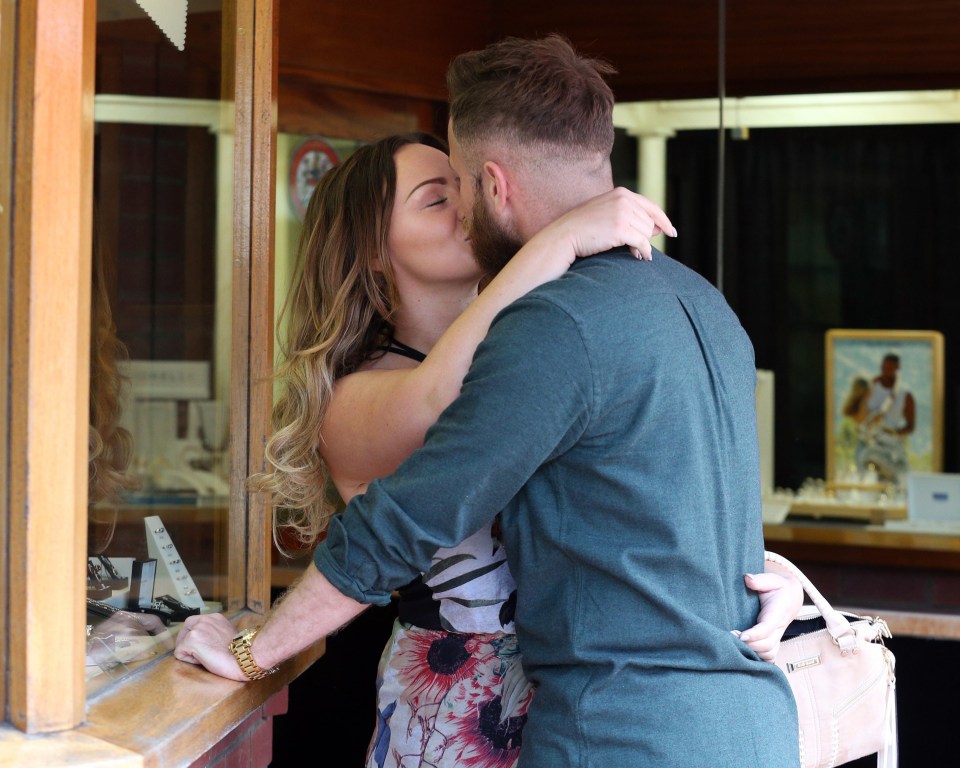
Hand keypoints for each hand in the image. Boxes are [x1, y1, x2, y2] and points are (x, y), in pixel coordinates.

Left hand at [173, 612, 247, 681]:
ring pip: (182, 643)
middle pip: (184, 629)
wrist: (243, 657)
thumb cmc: (239, 651)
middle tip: (197, 653)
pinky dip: (189, 660)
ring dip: (190, 652)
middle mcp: (204, 619)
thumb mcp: (227, 634)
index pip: (195, 623)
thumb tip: (207, 641)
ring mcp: (197, 629)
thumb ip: (215, 632)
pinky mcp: (191, 641)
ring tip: (206, 657)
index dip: (194, 636)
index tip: (201, 646)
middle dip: (186, 642)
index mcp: (214, 617)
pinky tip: (203, 660)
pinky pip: (179, 654)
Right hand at [554, 187, 676, 261]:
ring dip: (642, 245)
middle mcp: (624, 200)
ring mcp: (622, 213)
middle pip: (649, 222)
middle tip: (637, 248)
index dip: (663, 220)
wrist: (564, 236)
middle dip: (645, 237)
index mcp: (621, 193)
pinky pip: (642, 243)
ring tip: (633, 252)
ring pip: (646, 233)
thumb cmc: (583, 228)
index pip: (651, 207)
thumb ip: (631, 216)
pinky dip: (644, 252)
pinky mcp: (620, 229)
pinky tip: (641, 258)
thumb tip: (657, 228)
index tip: (671, 231)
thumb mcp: (607, 214)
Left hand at [734, 570, 802, 661]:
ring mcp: (777, 636)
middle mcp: (778, 628)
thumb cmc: (777, 587)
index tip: (741, 636)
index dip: (755, 635)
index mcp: (778, 613)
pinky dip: (759, 659)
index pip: (767, 628)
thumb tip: (747, 578)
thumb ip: (760, 580)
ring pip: (768, 653)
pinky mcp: (773, 641)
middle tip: (730, 637)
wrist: (790, 596)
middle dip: (749, 645)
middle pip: (767, 645)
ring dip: (753, 653)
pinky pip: (769, 657)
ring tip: (734, 644)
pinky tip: (744, 654)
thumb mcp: (771, 579)